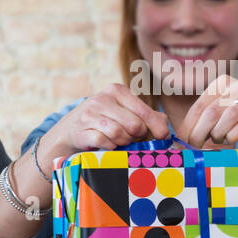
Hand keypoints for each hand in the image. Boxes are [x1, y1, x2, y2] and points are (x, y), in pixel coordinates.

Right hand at [41, 84, 168, 158]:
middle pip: (134, 125)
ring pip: (119, 134)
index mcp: (117, 90)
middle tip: (132, 137)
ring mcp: (90, 114)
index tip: (161, 137)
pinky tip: (108, 144)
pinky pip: (105, 143)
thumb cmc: (105, 120)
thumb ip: (148, 116)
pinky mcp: (82, 130)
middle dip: (136, 136)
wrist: (70, 128)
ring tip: (119, 140)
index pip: (144, 112)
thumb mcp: (125, 111)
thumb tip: (166, 131)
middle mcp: (102, 99)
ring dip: (123, 142)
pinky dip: (110, 147)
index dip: (156, 128)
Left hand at [179, 75, 237, 147]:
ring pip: (227, 117)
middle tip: (197, 147)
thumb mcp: (221, 115)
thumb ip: (203, 120)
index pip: (199, 106)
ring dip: (219, 134)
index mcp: (222, 83)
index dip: (189, 125)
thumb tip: (180, 137)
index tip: (184, 141)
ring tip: (219, 140)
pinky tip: (231, 140)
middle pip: (211, 112)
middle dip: (200, 133)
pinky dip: (233, 136)